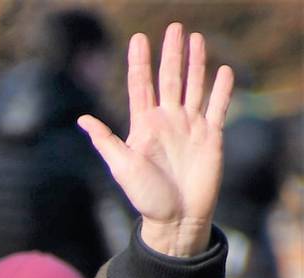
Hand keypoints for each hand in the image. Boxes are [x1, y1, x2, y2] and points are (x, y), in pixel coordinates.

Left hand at [78, 24, 232, 257]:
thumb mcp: (122, 168)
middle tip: (174, 27)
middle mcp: (167, 121)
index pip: (141, 87)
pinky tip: (224, 71)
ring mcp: (190, 127)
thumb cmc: (146, 199)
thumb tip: (82, 119)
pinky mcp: (210, 136)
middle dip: (171, 53)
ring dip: (196, 63)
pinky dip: (222, 89)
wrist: (176, 220)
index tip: (138, 39)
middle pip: (170, 79)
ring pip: (194, 86)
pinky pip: (218, 107)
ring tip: (195, 38)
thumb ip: (106, 141)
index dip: (140, 63)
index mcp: (144, 126)